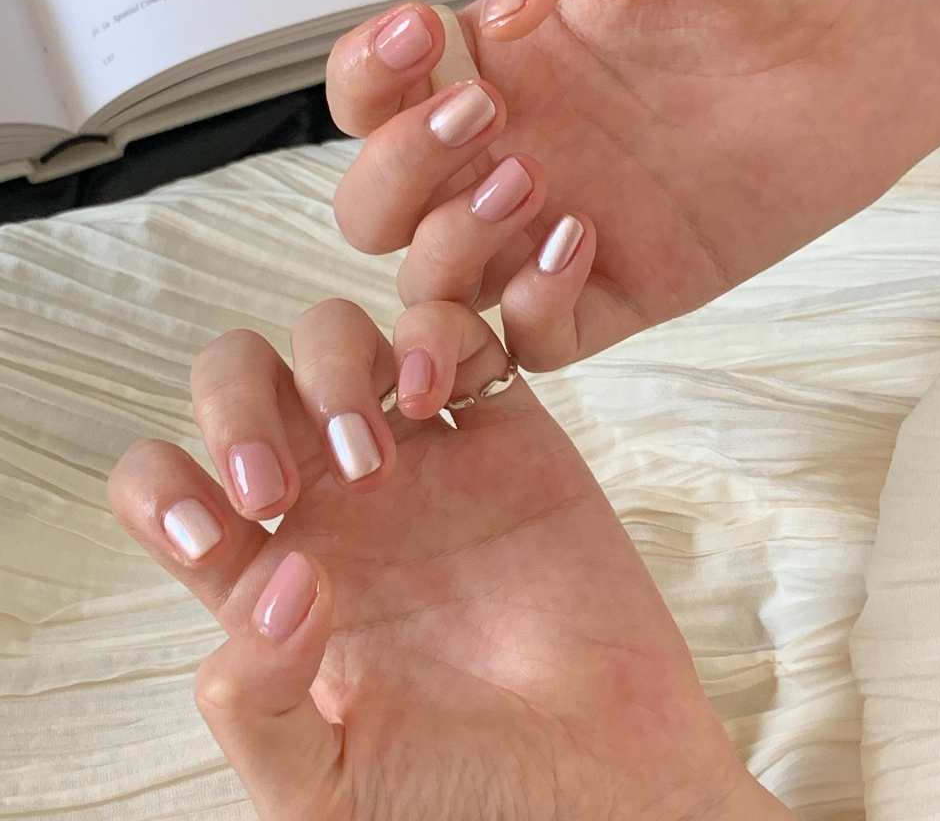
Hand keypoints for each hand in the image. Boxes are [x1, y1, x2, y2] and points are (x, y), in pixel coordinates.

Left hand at [109, 299, 792, 820]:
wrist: (607, 792)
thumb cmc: (468, 805)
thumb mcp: (322, 792)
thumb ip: (256, 700)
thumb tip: (279, 576)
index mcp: (272, 578)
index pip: (169, 486)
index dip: (161, 487)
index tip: (209, 538)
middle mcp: (338, 506)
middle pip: (243, 381)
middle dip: (236, 402)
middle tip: (278, 488)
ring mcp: (424, 464)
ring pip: (340, 340)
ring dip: (332, 366)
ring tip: (378, 453)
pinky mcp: (508, 440)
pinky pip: (458, 341)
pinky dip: (435, 337)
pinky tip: (436, 398)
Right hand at [328, 0, 939, 370]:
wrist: (887, 23)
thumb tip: (490, 13)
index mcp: (498, 65)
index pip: (370, 96)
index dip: (367, 77)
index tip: (429, 34)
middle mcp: (516, 152)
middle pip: (378, 209)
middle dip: (401, 173)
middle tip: (489, 116)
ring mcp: (562, 227)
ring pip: (437, 288)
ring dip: (451, 249)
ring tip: (533, 180)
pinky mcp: (629, 288)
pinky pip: (536, 339)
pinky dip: (532, 308)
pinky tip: (583, 237)